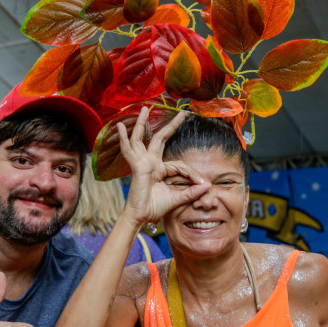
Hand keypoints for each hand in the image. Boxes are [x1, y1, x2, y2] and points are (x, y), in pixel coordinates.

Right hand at [118, 107, 210, 225]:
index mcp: (159, 169)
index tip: (203, 183)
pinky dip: (123, 138)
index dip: (192, 173)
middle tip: (182, 113)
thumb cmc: (155, 208)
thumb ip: (191, 192)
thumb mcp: (177, 198)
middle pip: (160, 139)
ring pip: (142, 138)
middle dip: (171, 126)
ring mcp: (142, 163)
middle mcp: (150, 163)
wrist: (142, 217)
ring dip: (141, 124)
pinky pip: (129, 150)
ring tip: (144, 109)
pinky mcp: (137, 166)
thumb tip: (207, 186)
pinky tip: (120, 127)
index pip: (179, 165)